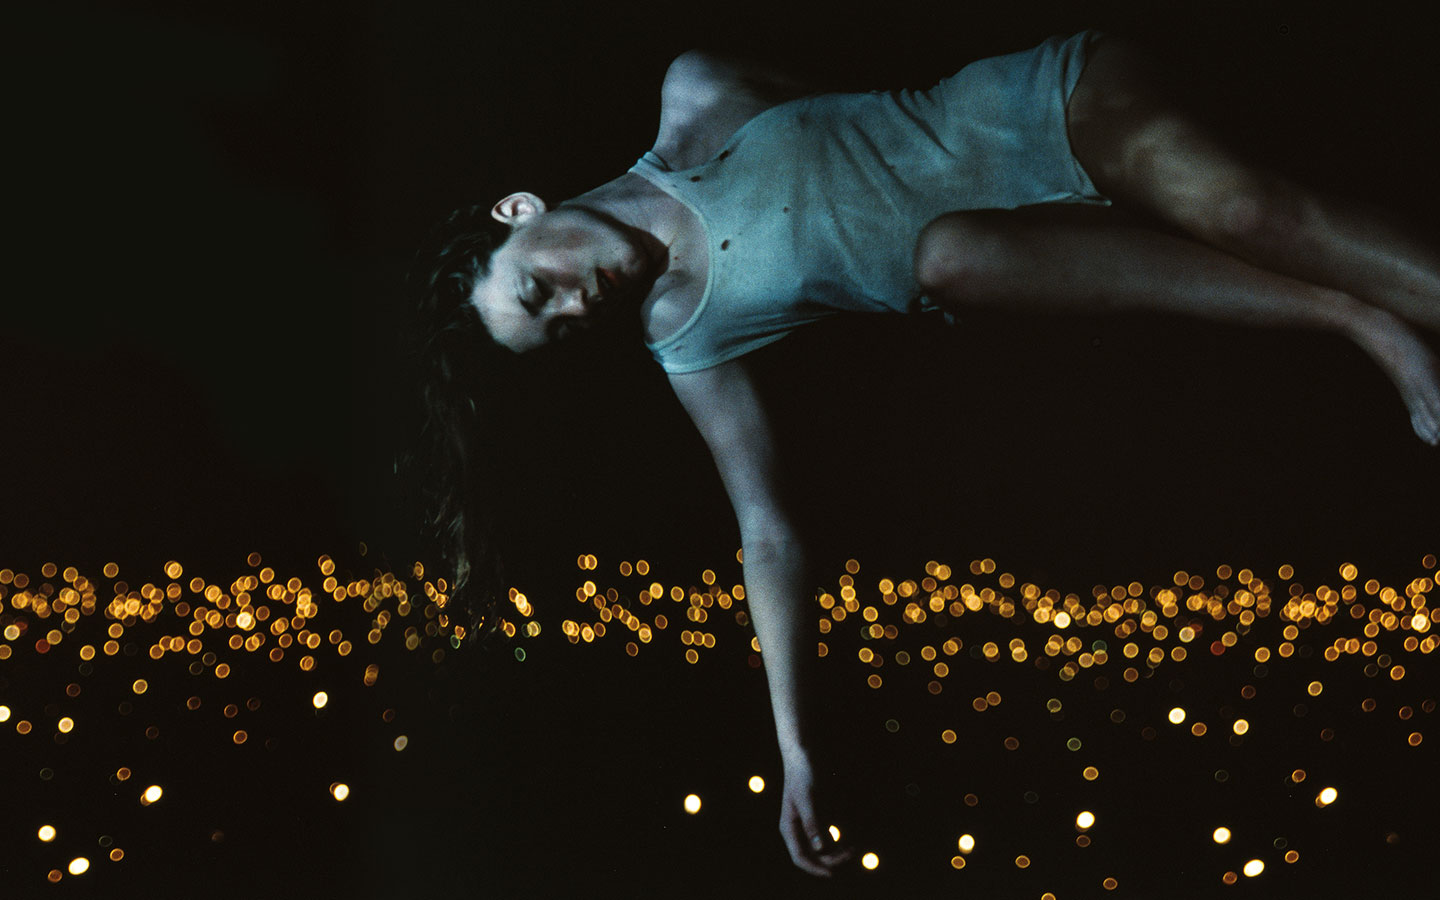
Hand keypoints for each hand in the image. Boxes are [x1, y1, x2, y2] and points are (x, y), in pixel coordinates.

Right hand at [778, 754, 853, 876]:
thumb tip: (820, 848)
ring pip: (825, 845)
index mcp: (790, 827)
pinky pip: (831, 832)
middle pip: (815, 854)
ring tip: (855, 845)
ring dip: (839, 848)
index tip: (832, 873)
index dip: (815, 869)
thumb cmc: (803, 773)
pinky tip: (852, 832)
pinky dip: (841, 835)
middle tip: (852, 851)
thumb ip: (814, 823)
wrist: (806, 752)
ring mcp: (810, 821)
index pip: (800, 857)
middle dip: (833, 856)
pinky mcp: (820, 813)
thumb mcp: (809, 798)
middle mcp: (798, 828)